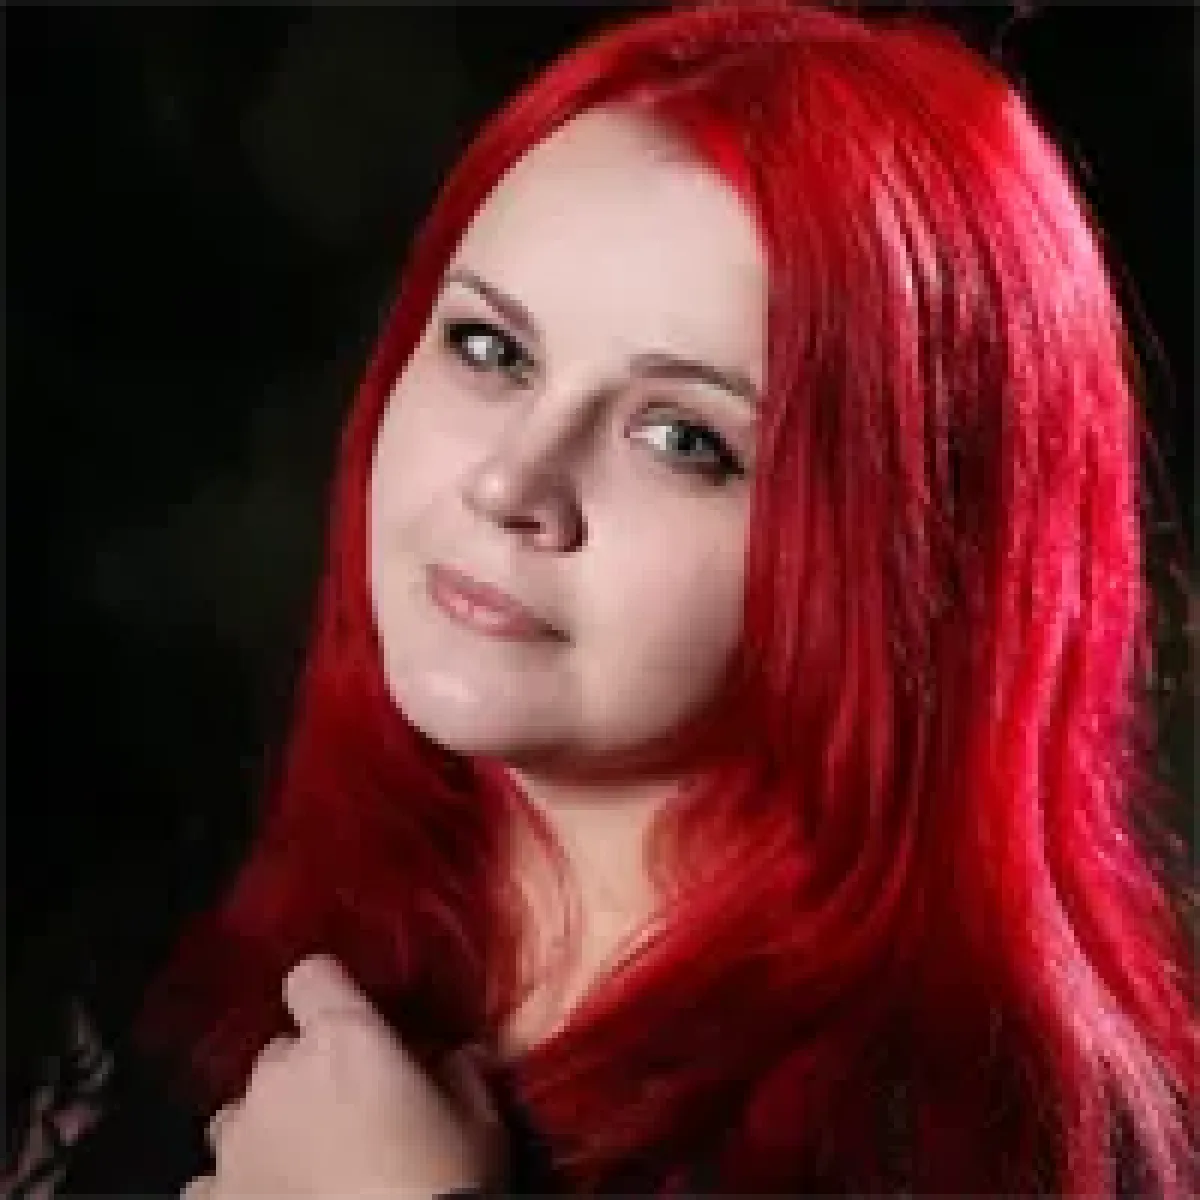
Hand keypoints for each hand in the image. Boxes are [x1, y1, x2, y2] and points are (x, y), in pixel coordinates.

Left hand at [180, 955, 503, 1199]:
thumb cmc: (445, 1185)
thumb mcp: (479, 1123)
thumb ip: (460, 1074)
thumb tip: (456, 1058)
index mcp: (344, 1040)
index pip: (312, 977)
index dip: (329, 995)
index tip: (351, 1023)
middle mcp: (279, 1077)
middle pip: (281, 1052)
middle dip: (308, 1075)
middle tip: (347, 1117)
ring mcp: (238, 1142)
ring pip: (242, 1113)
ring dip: (269, 1129)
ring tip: (304, 1168)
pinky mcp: (214, 1199)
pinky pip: (213, 1181)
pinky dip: (237, 1188)